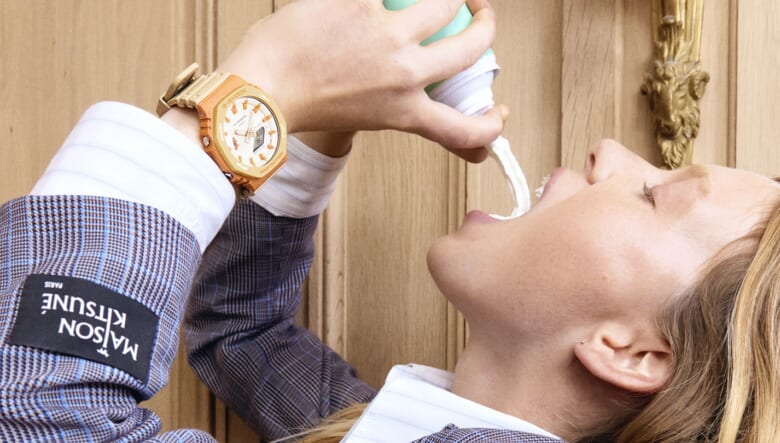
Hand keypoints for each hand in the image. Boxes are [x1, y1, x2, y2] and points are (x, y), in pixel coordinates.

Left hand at [217, 0, 503, 159]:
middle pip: (472, 46)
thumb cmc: (303, 105)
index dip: (491, 125)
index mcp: (404, 111)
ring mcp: (387, 34)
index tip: (498, 113)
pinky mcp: (362, 2)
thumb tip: (412, 95)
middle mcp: (405, 73)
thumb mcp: (363, 117)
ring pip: (444, 0)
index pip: (463, 130)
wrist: (261, 86)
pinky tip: (376, 2)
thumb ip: (396, 104)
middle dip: (487, 25)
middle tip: (479, 12)